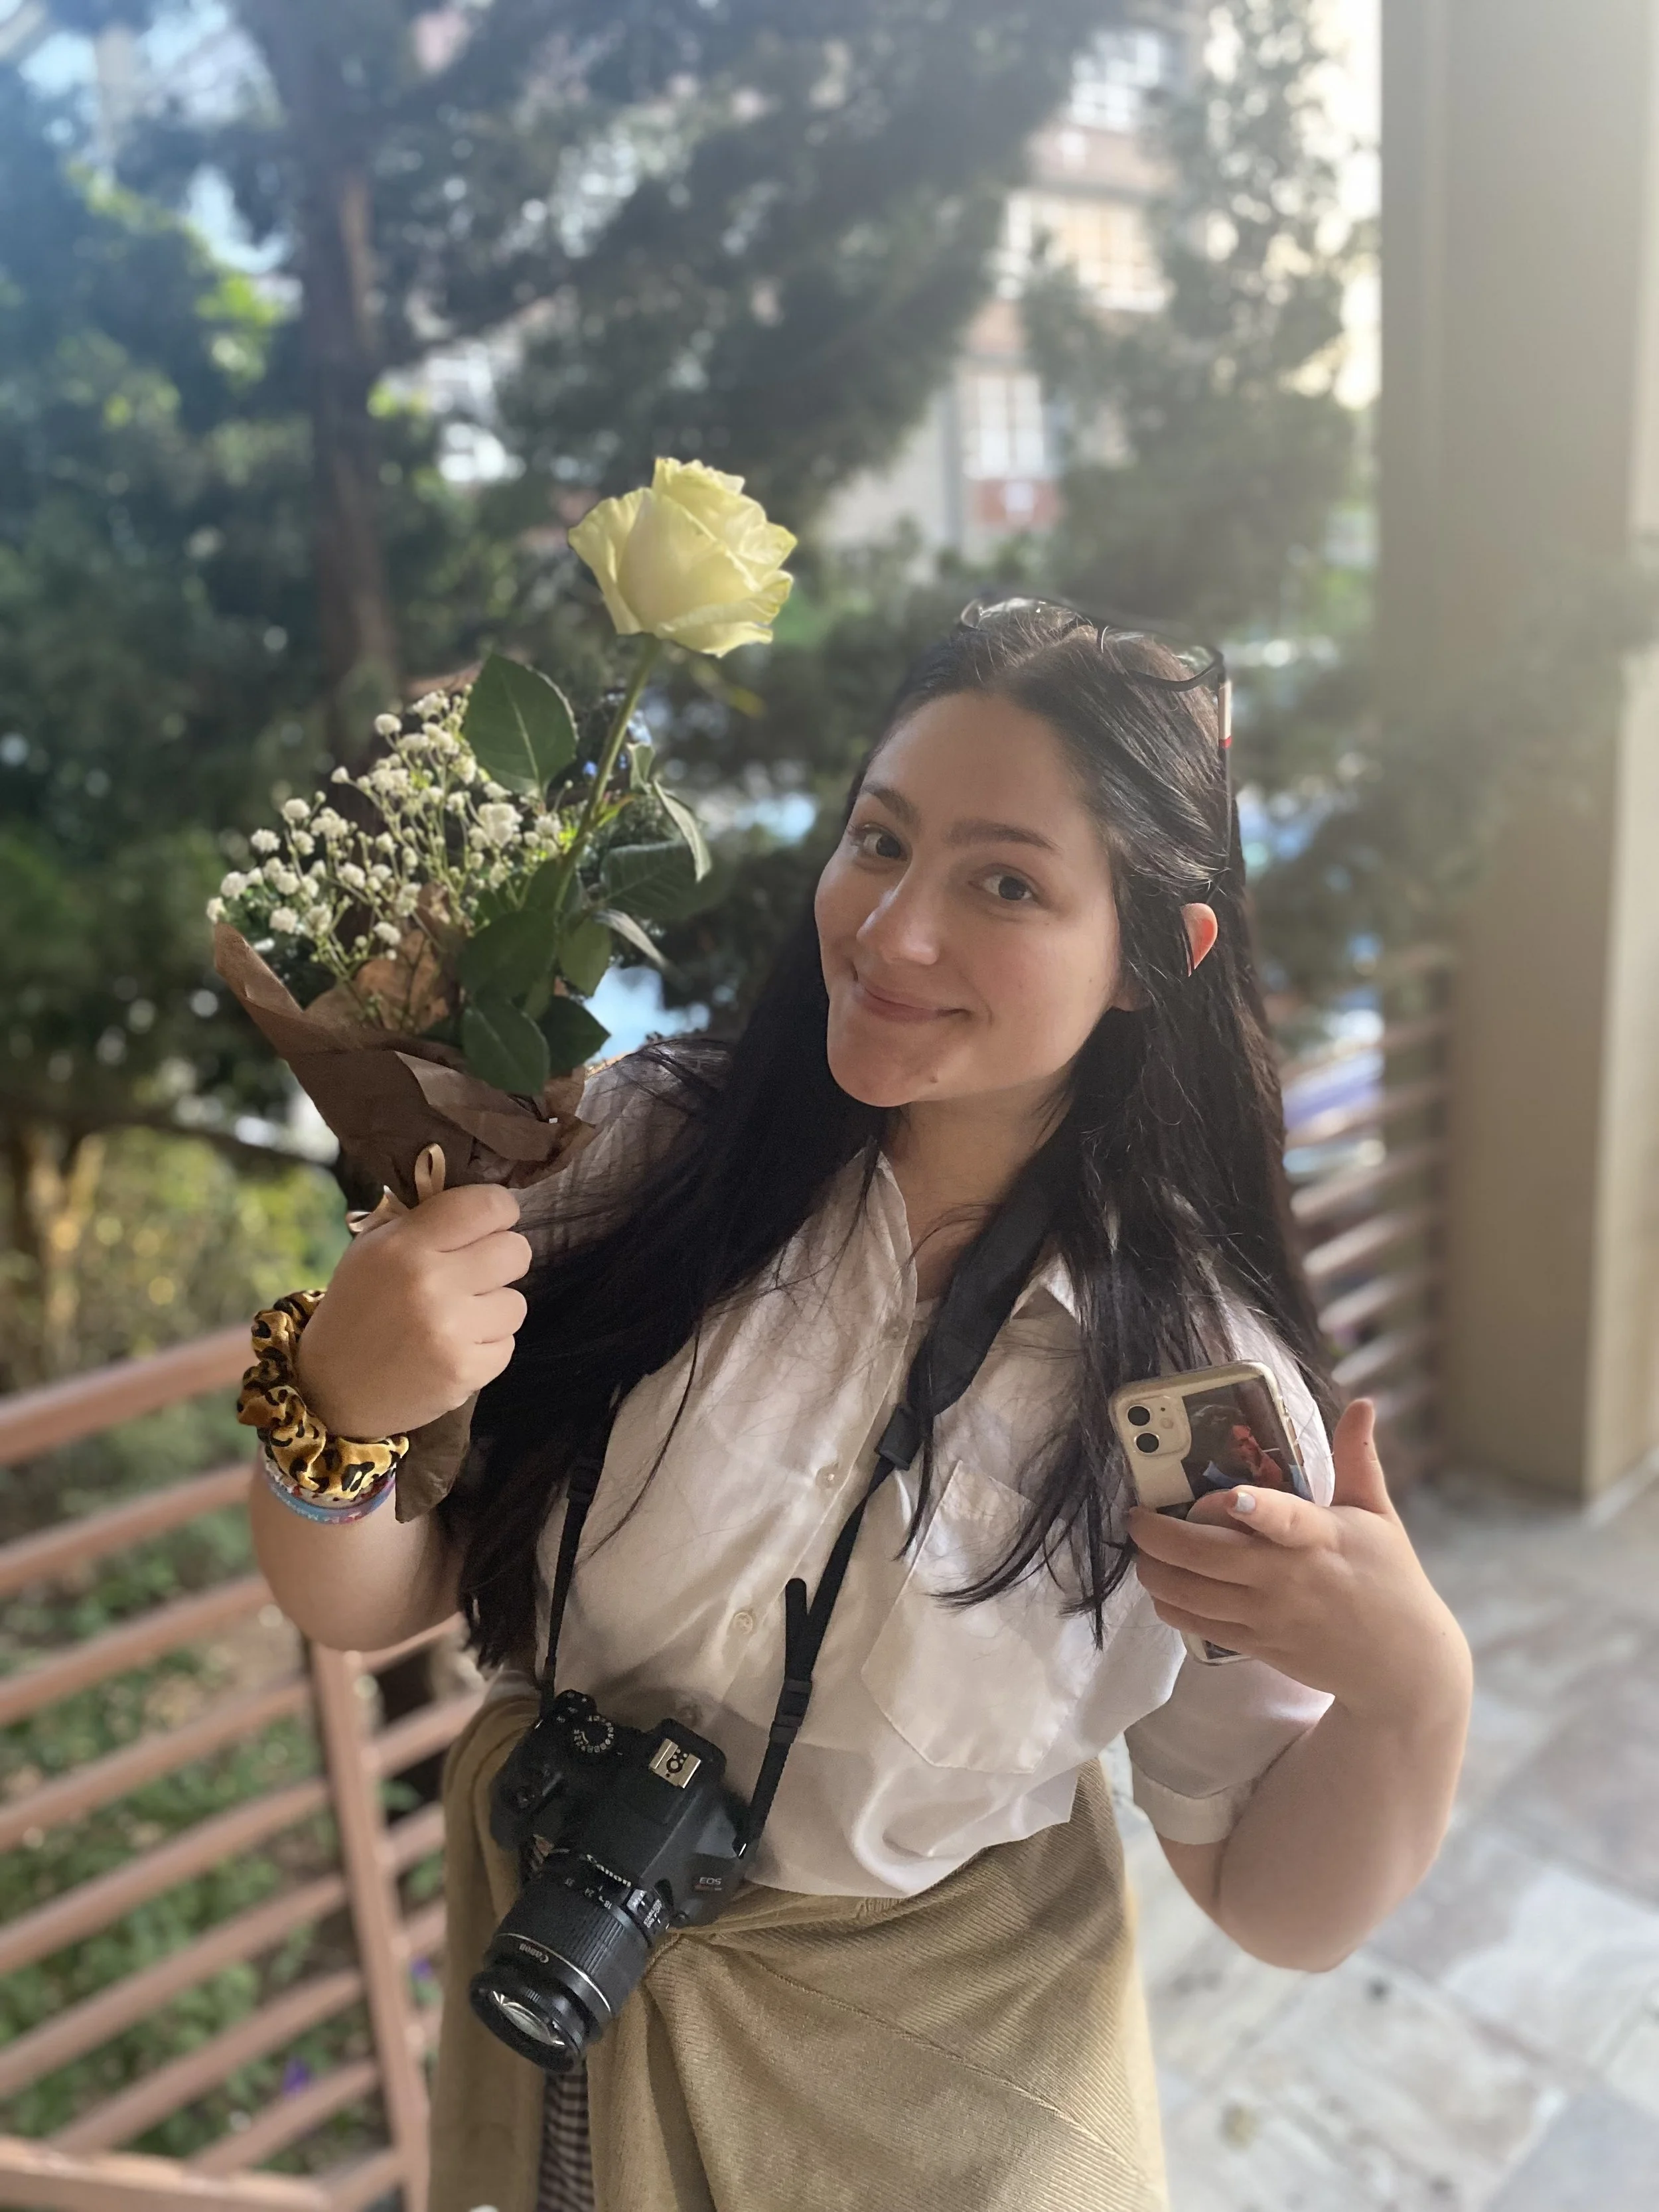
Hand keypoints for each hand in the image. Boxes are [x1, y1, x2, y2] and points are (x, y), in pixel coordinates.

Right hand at [294, 1184, 531, 1438]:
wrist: (331, 1389)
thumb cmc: (357, 1309)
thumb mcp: (372, 1250)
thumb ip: (424, 1222)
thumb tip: (483, 1203)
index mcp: (405, 1245)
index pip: (487, 1206)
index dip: (500, 1211)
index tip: (492, 1223)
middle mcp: (431, 1282)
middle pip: (516, 1251)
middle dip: (501, 1260)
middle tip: (474, 1274)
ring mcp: (450, 1330)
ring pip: (517, 1302)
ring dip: (494, 1308)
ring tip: (457, 1317)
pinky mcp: (464, 1371)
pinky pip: (508, 1344)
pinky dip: (487, 1346)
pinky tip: (453, 1348)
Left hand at [1128, 1400, 1470, 1725]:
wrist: (1404, 1668)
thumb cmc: (1391, 1579)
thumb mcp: (1379, 1515)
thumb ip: (1357, 1458)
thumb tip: (1361, 1403)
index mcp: (1320, 1537)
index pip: (1285, 1519)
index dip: (1254, 1507)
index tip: (1230, 1494)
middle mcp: (1287, 1577)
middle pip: (1209, 1557)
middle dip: (1160, 1534)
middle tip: (1137, 1515)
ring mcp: (1268, 1616)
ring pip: (1191, 1594)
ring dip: (1154, 1570)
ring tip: (1142, 1548)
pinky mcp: (1257, 1645)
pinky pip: (1197, 1625)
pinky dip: (1170, 1604)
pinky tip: (1163, 1585)